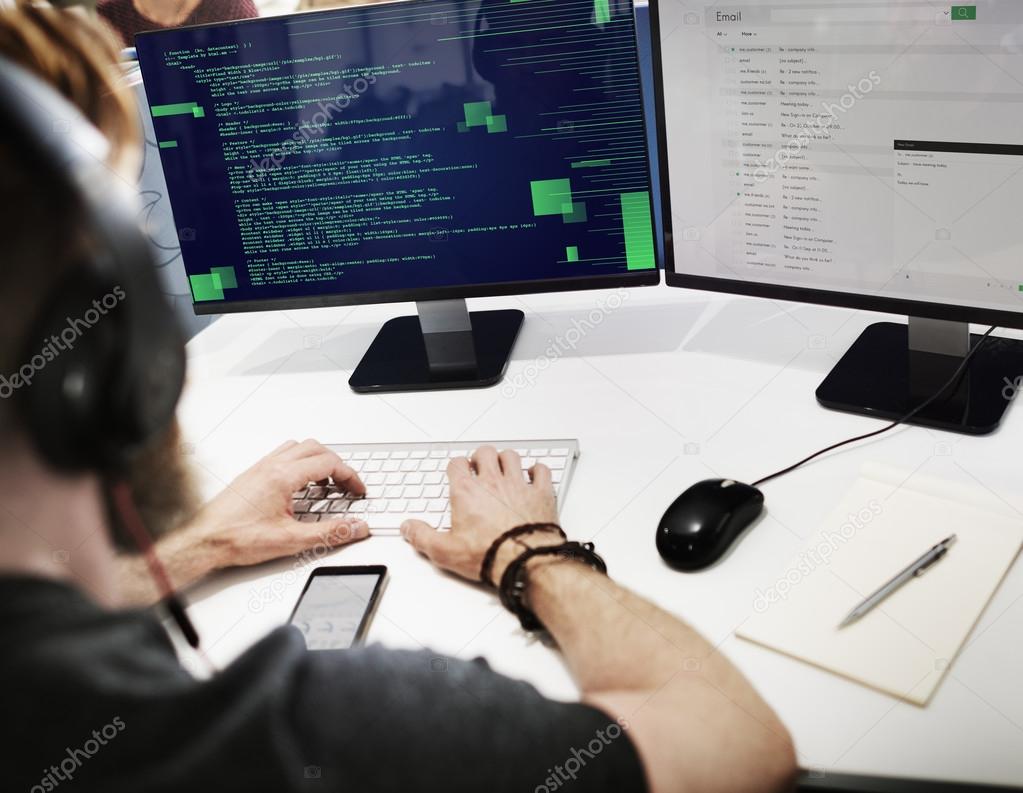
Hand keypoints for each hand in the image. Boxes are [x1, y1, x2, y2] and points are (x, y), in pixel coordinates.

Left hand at [118, 440, 370, 604]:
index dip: (350, 476)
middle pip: (316, 449)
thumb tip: (356, 527)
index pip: (328, 463)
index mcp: (283, 476)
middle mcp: (271, 466)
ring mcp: (260, 468)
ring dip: (318, 461)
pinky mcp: (252, 474)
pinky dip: (300, 465)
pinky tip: (299, 488)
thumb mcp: (291, 540)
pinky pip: (282, 456)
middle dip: (337, 466)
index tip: (357, 490)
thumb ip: (329, 533)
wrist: (203, 540)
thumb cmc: (236, 538)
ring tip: (326, 485)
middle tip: (347, 486)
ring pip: (298, 448)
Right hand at [401, 445, 560, 582]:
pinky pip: (541, 470)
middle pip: (485, 453)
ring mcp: (518, 485)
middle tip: (479, 466)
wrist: (525, 560)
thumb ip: (423, 537)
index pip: (457, 465)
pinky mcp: (540, 493)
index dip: (456, 466)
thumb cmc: (489, 554)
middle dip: (480, 457)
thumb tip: (409, 528)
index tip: (457, 471)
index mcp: (467, 492)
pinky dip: (537, 470)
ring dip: (506, 459)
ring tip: (503, 466)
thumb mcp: (445, 551)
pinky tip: (533, 475)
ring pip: (511, 456)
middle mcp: (492, 483)